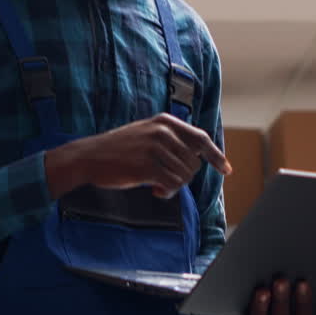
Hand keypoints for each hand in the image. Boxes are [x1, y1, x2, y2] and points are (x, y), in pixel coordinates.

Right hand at [48, 113, 230, 198]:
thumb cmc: (118, 150)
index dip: (217, 156)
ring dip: (173, 186)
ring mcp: (155, 148)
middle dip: (184, 177)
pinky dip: (167, 193)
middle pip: (194, 163)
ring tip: (156, 185)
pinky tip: (154, 191)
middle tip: (165, 180)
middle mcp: (163, 132)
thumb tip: (199, 156)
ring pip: (184, 176)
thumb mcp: (146, 133)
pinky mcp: (147, 166)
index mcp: (165, 122)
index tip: (227, 170)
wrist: (88, 157)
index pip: (201, 140)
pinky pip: (172, 185)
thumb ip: (171, 139)